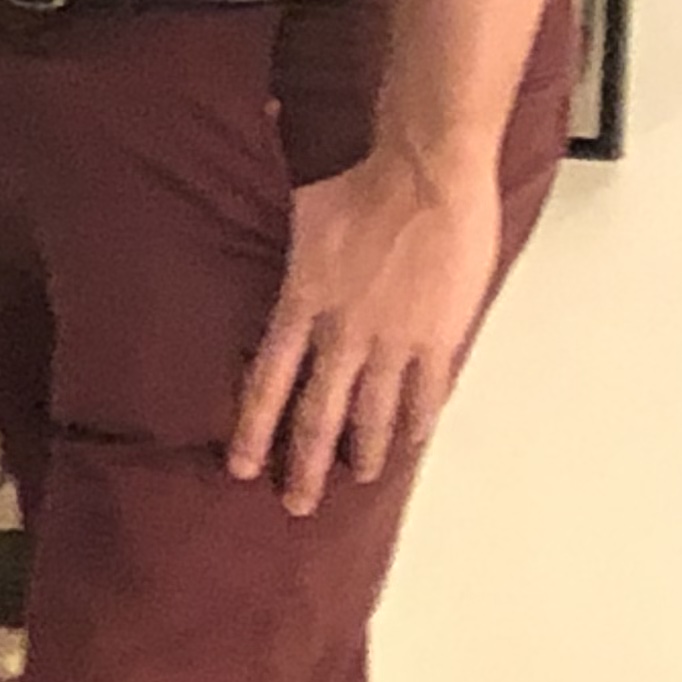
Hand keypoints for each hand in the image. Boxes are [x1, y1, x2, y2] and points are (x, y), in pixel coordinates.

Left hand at [228, 144, 502, 515]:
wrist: (426, 178)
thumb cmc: (362, 184)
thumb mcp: (299, 212)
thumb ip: (284, 243)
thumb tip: (258, 237)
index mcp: (301, 305)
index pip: (268, 382)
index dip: (254, 428)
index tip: (243, 466)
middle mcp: (342, 334)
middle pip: (317, 414)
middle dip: (305, 464)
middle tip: (296, 503)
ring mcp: (392, 341)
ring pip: (373, 414)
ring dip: (363, 452)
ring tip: (356, 480)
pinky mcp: (438, 338)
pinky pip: (426, 394)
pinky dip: (418, 422)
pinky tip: (412, 443)